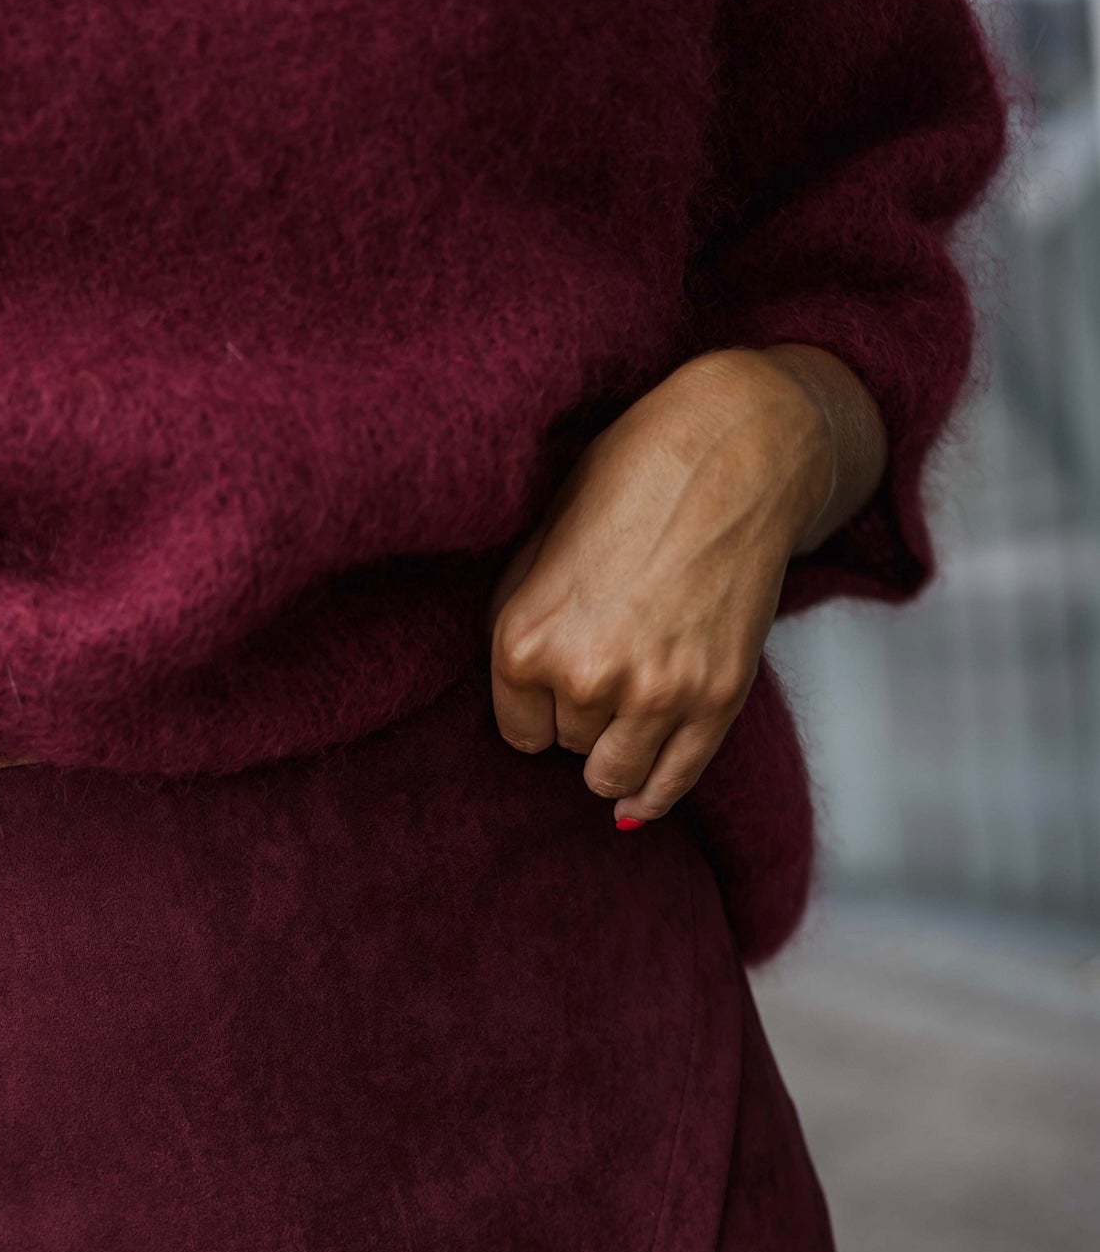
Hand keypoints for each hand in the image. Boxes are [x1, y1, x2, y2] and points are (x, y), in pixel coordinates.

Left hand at [488, 346, 881, 827]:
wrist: (738, 450)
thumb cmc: (632, 479)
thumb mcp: (543, 540)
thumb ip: (520, 618)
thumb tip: (514, 694)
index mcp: (525, 639)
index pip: (517, 728)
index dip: (537, 701)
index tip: (559, 673)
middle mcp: (585, 676)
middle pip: (567, 745)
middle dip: (581, 711)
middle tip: (610, 656)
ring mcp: (656, 693)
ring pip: (612, 775)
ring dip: (614, 752)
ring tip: (624, 713)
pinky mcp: (718, 698)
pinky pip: (671, 783)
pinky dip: (651, 796)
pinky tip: (636, 801)